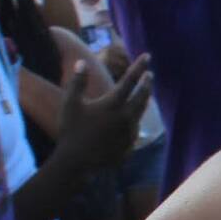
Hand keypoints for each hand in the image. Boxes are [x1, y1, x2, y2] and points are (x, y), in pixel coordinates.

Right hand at [54, 56, 151, 174]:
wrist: (76, 162)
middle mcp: (126, 117)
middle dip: (147, 84)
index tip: (147, 56)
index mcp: (112, 104)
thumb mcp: (70, 103)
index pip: (130, 80)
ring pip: (141, 112)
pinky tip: (132, 118)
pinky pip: (135, 128)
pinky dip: (135, 119)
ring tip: (145, 94)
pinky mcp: (129, 144)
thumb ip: (77, 82)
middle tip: (150, 75)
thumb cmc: (71, 130)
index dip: (139, 67)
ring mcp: (129, 132)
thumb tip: (81, 62)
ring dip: (143, 101)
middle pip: (142, 96)